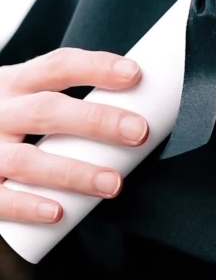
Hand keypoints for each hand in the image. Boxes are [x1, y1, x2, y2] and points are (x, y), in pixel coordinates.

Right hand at [0, 49, 147, 223]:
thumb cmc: (5, 132)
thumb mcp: (22, 107)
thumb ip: (63, 113)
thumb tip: (130, 125)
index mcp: (12, 85)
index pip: (56, 67)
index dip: (95, 68)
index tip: (134, 74)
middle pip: (46, 110)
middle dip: (96, 120)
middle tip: (138, 132)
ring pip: (27, 160)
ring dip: (74, 172)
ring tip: (113, 184)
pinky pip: (3, 199)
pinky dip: (29, 206)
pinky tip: (57, 212)